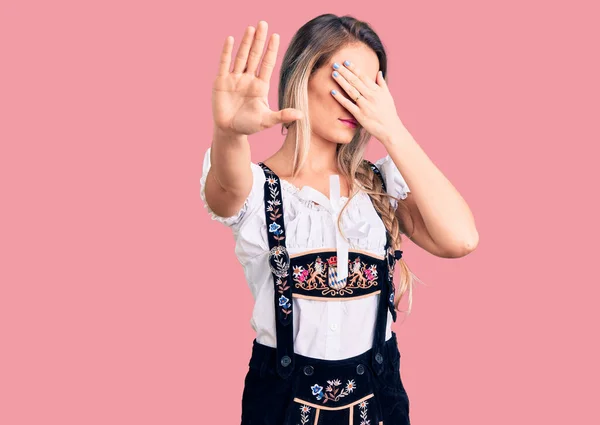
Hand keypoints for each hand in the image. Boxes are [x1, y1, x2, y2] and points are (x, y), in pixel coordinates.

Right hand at [212, 21, 303, 135]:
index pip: (267, 64)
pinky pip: (224, 63)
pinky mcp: (221, 82)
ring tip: (251, 28)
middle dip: (259, 40)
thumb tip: (301, 115)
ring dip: (246, 42)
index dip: (271, 50)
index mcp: (260, 86)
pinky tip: (230, 39)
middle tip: (263, 24)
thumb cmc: (249, 125)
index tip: (276, 36)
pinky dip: (227, 52)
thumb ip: (282, 116)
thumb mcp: (267, 120)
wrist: (229, 131)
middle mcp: (248, 79)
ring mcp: (234, 79)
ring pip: (241, 56)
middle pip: (255, 56)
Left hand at [330, 61, 403, 142]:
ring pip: (351, 90)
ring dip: (341, 81)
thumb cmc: (389, 112)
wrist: (390, 129)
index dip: (354, 68)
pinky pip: (348, 104)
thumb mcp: (388, 96)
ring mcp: (365, 105)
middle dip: (345, 72)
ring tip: (333, 73)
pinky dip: (340, 98)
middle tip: (335, 64)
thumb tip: (379, 72)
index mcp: (376, 90)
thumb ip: (382, 83)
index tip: (346, 62)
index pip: (363, 76)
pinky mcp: (360, 115)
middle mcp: (370, 96)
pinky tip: (332, 92)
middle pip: (355, 81)